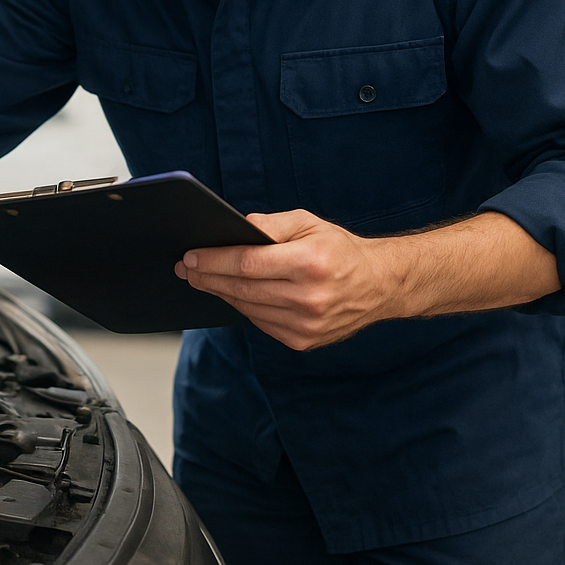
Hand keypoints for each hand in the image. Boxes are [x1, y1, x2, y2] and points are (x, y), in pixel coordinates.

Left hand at [173, 209, 398, 349]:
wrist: (379, 285)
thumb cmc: (339, 249)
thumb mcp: (308, 222)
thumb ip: (270, 224)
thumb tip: (234, 229)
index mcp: (310, 263)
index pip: (248, 263)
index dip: (214, 261)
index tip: (190, 257)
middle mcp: (309, 298)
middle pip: (242, 289)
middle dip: (208, 277)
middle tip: (185, 269)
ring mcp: (307, 324)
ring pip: (248, 308)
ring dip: (220, 294)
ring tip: (201, 280)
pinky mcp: (304, 341)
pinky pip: (261, 323)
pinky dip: (243, 308)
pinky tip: (231, 295)